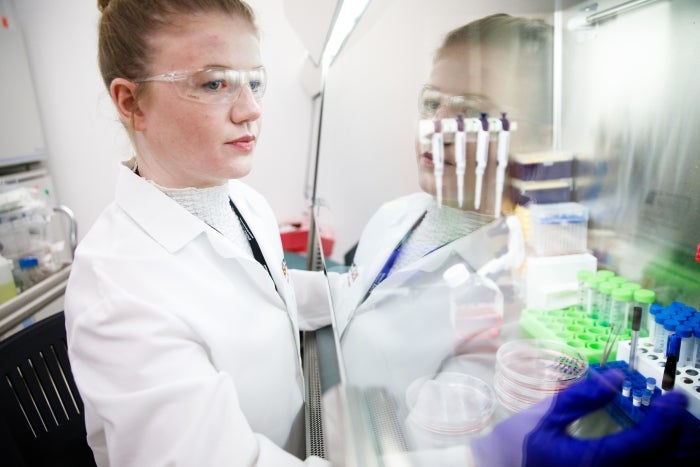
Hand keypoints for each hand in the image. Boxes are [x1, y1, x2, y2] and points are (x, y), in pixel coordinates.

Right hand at [471, 370, 698, 466]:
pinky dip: (656, 457)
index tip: (673, 397)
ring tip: (671, 422)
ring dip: (671, 447)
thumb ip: (582, 396)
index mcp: (593, 463)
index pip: (644, 443)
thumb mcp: (545, 416)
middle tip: (677, 407)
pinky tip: (654, 442)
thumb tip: (616, 377)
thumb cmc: (518, 446)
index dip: (664, 419)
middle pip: (661, 462)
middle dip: (676, 433)